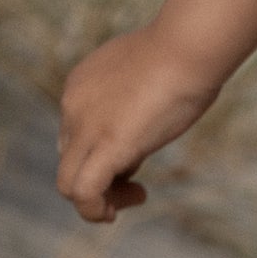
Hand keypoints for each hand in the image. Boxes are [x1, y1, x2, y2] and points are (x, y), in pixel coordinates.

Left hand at [55, 25, 218, 222]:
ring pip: (68, 183)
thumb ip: (133, 100)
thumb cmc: (182, 53)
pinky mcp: (105, 146)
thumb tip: (141, 128)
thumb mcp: (146, 75)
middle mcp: (73, 105)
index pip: (76, 133)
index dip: (103, 150)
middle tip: (136, 181)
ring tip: (135, 196)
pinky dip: (96, 211)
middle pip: (71, 158)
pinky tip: (129, 203)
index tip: (138, 151)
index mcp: (80, 84)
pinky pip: (83, 193)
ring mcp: (85, 127)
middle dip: (100, 175)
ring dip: (99, 200)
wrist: (187, 46)